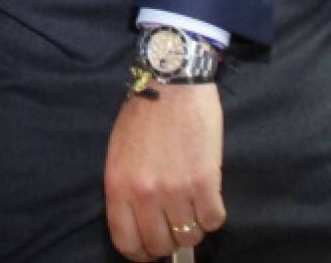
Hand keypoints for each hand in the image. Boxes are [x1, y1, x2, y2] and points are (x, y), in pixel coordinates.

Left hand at [105, 84, 225, 260]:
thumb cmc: (143, 115)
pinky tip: (206, 193)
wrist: (171, 84)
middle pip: (160, 245)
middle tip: (174, 223)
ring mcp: (175, 190)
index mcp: (118, 185)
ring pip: (190, 236)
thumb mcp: (119, 153)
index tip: (150, 248)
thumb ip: (126, 189)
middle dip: (169, 240)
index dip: (140, 252)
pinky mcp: (205, 182)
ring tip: (190, 201)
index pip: (126, 242)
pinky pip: (213, 220)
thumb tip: (139, 224)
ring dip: (192, 224)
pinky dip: (212, 212)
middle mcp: (144, 193)